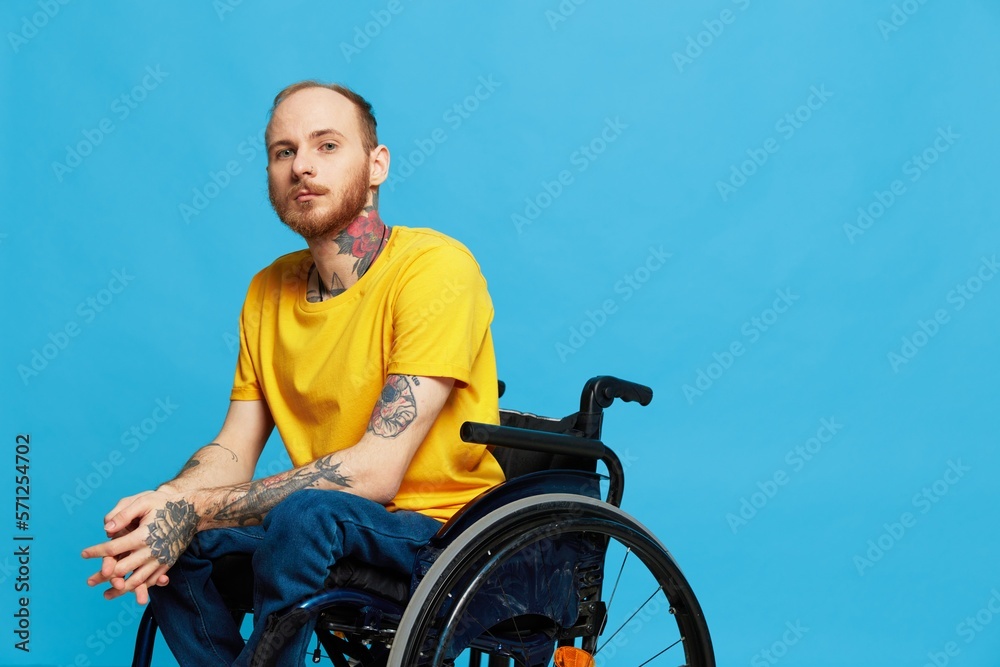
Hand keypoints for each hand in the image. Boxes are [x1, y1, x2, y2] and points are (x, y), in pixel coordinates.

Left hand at [82, 490, 198, 602]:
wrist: (192, 511)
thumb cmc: (165, 504)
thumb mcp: (143, 501)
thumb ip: (124, 514)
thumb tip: (106, 529)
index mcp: (142, 536)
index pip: (113, 549)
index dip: (96, 552)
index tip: (84, 554)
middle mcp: (151, 551)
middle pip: (121, 570)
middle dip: (103, 576)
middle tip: (89, 581)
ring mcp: (160, 560)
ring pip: (137, 581)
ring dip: (120, 589)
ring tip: (106, 594)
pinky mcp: (168, 563)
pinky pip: (152, 580)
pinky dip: (139, 588)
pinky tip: (130, 590)